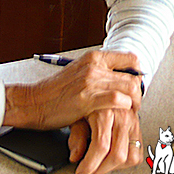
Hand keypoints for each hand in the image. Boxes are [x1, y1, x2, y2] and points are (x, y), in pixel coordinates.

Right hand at [3, 51, 142, 129]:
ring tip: (128, 112)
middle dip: (138, 94)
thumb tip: (119, 80)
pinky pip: (118, 100)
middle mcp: (93, 66)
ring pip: (130, 88)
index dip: (138, 74)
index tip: (136, 85)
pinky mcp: (88, 98)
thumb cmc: (55, 92)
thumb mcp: (79, 73)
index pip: (130, 59)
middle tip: (134, 104)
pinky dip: (123, 109)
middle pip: (133, 76)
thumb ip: (98, 73)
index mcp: (93, 57)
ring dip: (134, 103)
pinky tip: (118, 115)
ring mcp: (91, 81)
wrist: (34, 102)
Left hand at [69, 108, 142, 173]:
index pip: (101, 145)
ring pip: (130, 157)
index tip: (81, 172)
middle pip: (117, 154)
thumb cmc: (84, 101)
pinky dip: (125, 162)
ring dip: (114, 168)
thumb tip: (75, 156)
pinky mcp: (138, 127)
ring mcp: (132, 121)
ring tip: (100, 167)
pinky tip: (111, 160)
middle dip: (101, 169)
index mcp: (105, 110)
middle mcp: (122, 115)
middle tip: (89, 173)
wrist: (98, 89)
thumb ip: (76, 135)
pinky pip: (137, 153)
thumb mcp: (76, 114)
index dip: (90, 163)